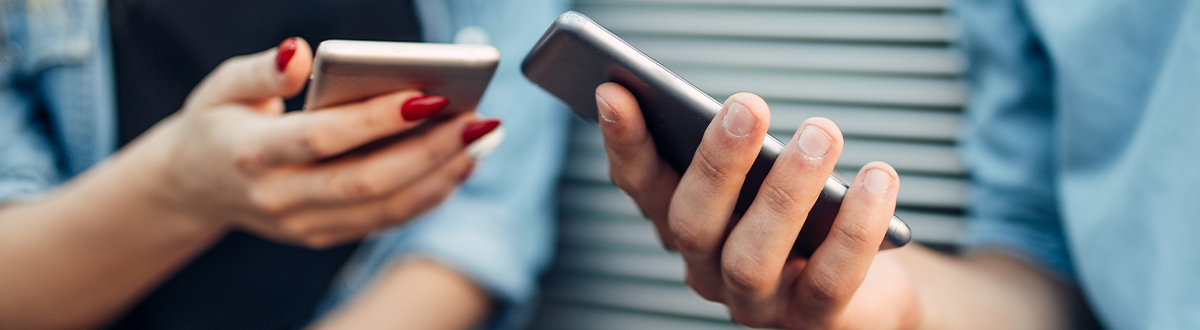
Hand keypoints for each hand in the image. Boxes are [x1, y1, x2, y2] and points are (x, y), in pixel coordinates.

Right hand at [129, 37, 500, 247]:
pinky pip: (386, 218)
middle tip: (475, 119)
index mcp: (252, 153)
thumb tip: (301, 52)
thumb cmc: (219, 123)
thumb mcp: (222, 85)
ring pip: (385, 207)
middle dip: (429, 150)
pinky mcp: (325, 235)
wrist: (196, 187)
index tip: (428, 95)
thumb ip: (261, 70)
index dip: (378, 119)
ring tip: (479, 139)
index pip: (325, 138)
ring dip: (440, 175)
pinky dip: (428, 193)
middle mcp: (280, 197)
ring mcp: (305, 225)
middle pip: (367, 180)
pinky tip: (458, 162)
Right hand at [595, 82, 919, 328]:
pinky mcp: (812, 321)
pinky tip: (877, 178)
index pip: (640, 186)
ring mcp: (755, 304)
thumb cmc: (806, 216)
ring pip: (752, 258)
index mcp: (682, 225)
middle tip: (748, 105)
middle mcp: (707, 270)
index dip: (625, 144)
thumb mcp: (767, 176)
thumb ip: (740, 150)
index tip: (616, 91)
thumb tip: (736, 110)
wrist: (867, 288)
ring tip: (821, 133)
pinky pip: (829, 279)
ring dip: (786, 192)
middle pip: (692, 224)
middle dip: (717, 162)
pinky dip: (856, 226)